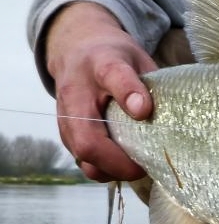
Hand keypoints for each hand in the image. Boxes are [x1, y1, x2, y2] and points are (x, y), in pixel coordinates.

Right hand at [45, 1, 156, 181]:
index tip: (144, 111)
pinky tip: (126, 164)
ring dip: (114, 170)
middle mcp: (75, 97)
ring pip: (85, 160)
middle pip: (88, 143)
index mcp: (100, 68)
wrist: (78, 52)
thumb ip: (140, 82)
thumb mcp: (134, 59)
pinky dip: (107, 170)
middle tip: (148, 165)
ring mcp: (66, 121)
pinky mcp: (68, 137)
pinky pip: (86, 163)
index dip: (130, 94)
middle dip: (121, 163)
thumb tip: (144, 111)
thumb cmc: (113, 58)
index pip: (115, 77)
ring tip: (139, 167)